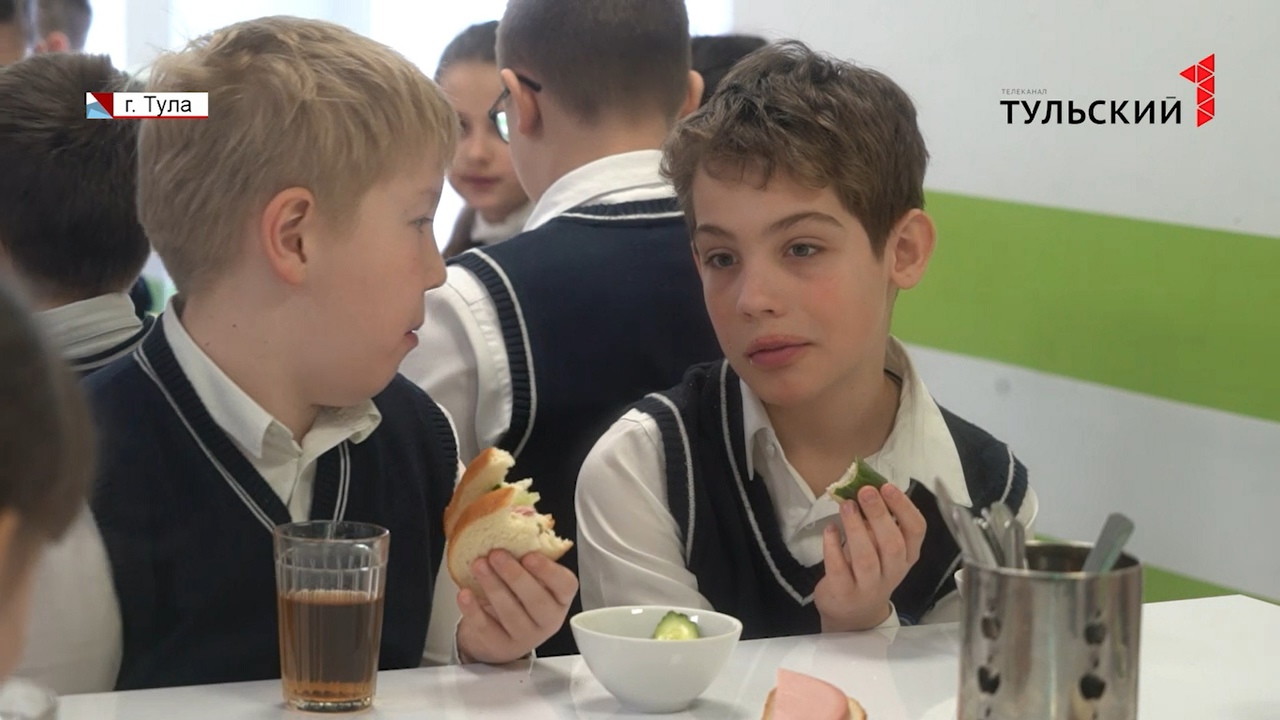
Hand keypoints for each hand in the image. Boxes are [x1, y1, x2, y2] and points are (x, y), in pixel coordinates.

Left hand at [455, 550, 577, 663]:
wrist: (499, 634)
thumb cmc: (518, 597)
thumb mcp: (529, 578)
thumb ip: (527, 558)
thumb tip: (515, 522)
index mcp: (559, 597)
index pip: (565, 585)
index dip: (549, 571)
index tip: (529, 555)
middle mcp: (548, 619)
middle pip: (536, 601)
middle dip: (514, 576)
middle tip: (496, 554)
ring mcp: (525, 636)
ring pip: (511, 614)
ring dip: (493, 587)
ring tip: (478, 565)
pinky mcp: (501, 646)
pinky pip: (487, 628)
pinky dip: (474, 610)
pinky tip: (465, 593)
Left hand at [814, 483, 925, 632]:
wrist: (854, 616)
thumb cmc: (869, 572)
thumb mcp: (881, 549)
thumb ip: (878, 524)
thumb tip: (866, 488)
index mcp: (907, 556)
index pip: (916, 531)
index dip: (904, 507)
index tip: (887, 487)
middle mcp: (892, 572)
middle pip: (893, 544)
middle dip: (880, 515)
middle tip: (865, 491)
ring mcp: (868, 586)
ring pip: (867, 558)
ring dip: (856, 529)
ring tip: (847, 505)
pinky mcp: (844, 592)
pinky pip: (839, 569)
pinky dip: (833, 547)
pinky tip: (829, 529)